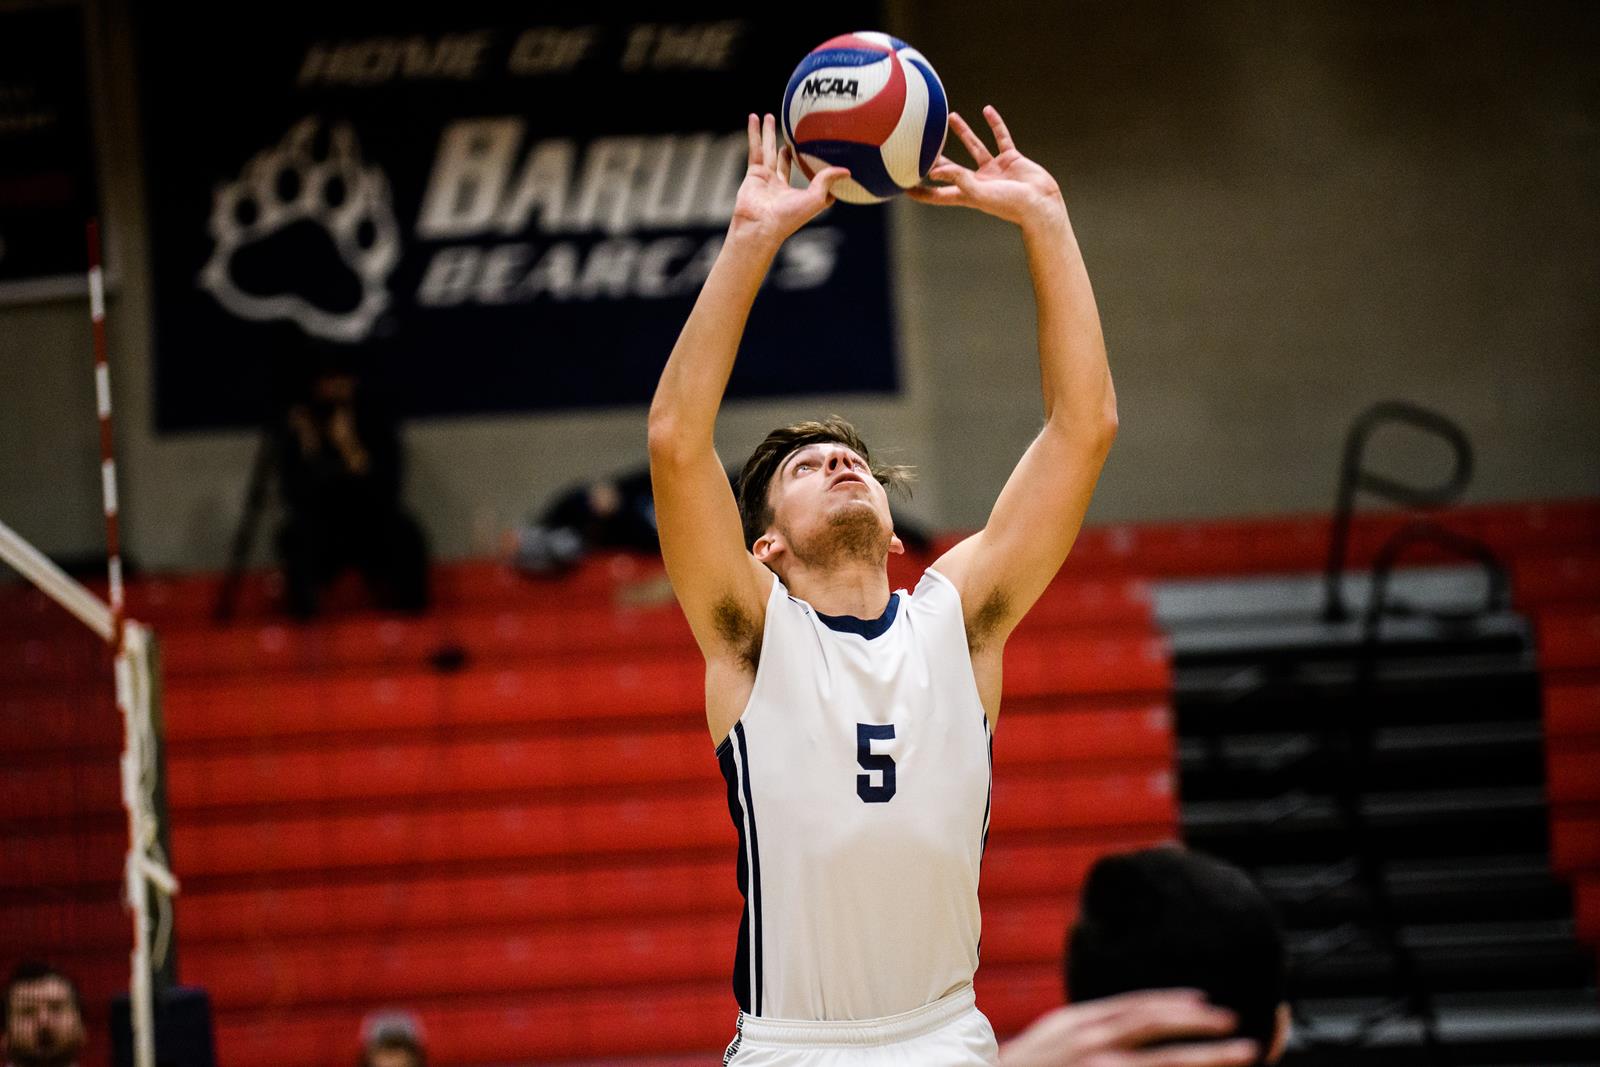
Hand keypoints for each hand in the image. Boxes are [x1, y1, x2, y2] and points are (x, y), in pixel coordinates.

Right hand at [728, 113, 849, 249]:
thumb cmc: (789, 218)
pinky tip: (754, 118)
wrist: (760, 225)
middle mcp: (781, 185)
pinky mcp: (753, 173)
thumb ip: (827, 181)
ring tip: (769, 116)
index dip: (816, 168)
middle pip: (785, 159)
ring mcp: (766, 179)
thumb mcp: (815, 198)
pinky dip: (754, 133)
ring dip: (769, 133)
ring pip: (768, 150)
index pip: (809, 178)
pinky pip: (755, 149)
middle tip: (792, 129)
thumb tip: (846, 171)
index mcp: (797, 194)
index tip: (824, 153)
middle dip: (788, 145)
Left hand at [908, 105, 1064, 227]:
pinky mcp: (1010, 158)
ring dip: (963, 132)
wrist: (1040, 203)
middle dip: (936, 159)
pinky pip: (1000, 137)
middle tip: (919, 145)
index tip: (901, 185)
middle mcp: (977, 181)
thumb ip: (958, 180)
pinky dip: (995, 124)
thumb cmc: (1009, 205)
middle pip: (951, 168)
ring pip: (974, 146)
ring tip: (950, 116)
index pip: (937, 194)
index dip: (920, 192)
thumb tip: (934, 171)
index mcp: (966, 194)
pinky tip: (987, 110)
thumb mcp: (979, 194)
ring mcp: (994, 169)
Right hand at [998, 991, 1257, 1066]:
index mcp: (1074, 1022)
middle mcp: (1085, 1040)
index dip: (1173, 1002)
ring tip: (1245, 1054)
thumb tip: (1115, 1026)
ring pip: (1162, 1060)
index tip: (1205, 1002)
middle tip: (1237, 1025)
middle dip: (1199, 1024)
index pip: (1134, 1005)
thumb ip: (1082, 1031)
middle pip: (1153, 1025)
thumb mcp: (1049, 1041)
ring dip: (1206, 1057)